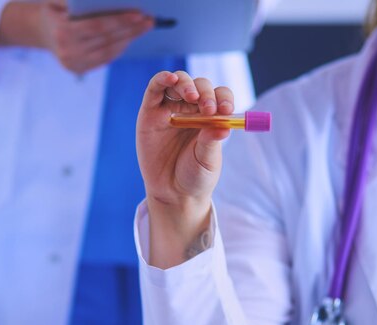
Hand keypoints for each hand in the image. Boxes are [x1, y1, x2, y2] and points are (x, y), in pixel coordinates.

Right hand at [40, 0, 153, 72]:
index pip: (97, 26)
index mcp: (62, 31)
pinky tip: (131, 36)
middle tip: (149, 20)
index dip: (120, 20)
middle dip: (130, 29)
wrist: (40, 30)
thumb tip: (101, 0)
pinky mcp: (80, 69)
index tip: (139, 13)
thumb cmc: (54, 7)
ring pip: (109, 51)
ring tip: (144, 27)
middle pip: (107, 39)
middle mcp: (68, 51)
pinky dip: (120, 47)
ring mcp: (74, 63)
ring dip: (129, 39)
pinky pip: (105, 58)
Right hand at [136, 71, 233, 267]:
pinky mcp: (150, 113)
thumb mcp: (207, 161)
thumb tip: (224, 125)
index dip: (223, 99)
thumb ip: (211, 141)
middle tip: (209, 109)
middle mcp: (191, 110)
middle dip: (206, 94)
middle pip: (200, 87)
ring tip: (192, 97)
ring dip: (187, 84)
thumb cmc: (194, 177)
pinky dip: (162, 79)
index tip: (226, 110)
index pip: (219, 97)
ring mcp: (170, 110)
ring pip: (179, 83)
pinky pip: (155, 89)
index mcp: (210, 118)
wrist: (173, 194)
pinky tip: (170, 79)